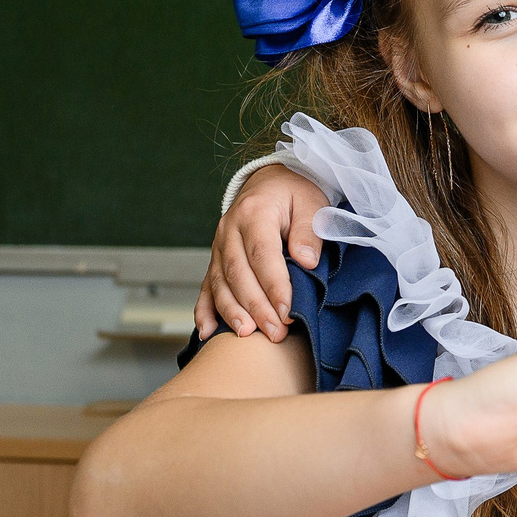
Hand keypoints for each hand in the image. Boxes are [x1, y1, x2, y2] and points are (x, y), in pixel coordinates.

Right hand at [196, 166, 328, 341]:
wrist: (272, 182)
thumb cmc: (296, 193)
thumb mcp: (311, 202)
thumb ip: (309, 230)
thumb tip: (307, 262)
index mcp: (254, 213)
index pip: (262, 255)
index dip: (274, 286)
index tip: (287, 311)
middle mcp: (229, 230)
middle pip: (238, 274)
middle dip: (256, 307)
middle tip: (275, 332)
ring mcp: (219, 246)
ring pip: (220, 283)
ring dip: (232, 312)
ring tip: (247, 334)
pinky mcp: (217, 259)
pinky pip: (207, 286)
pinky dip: (205, 310)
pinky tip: (208, 332)